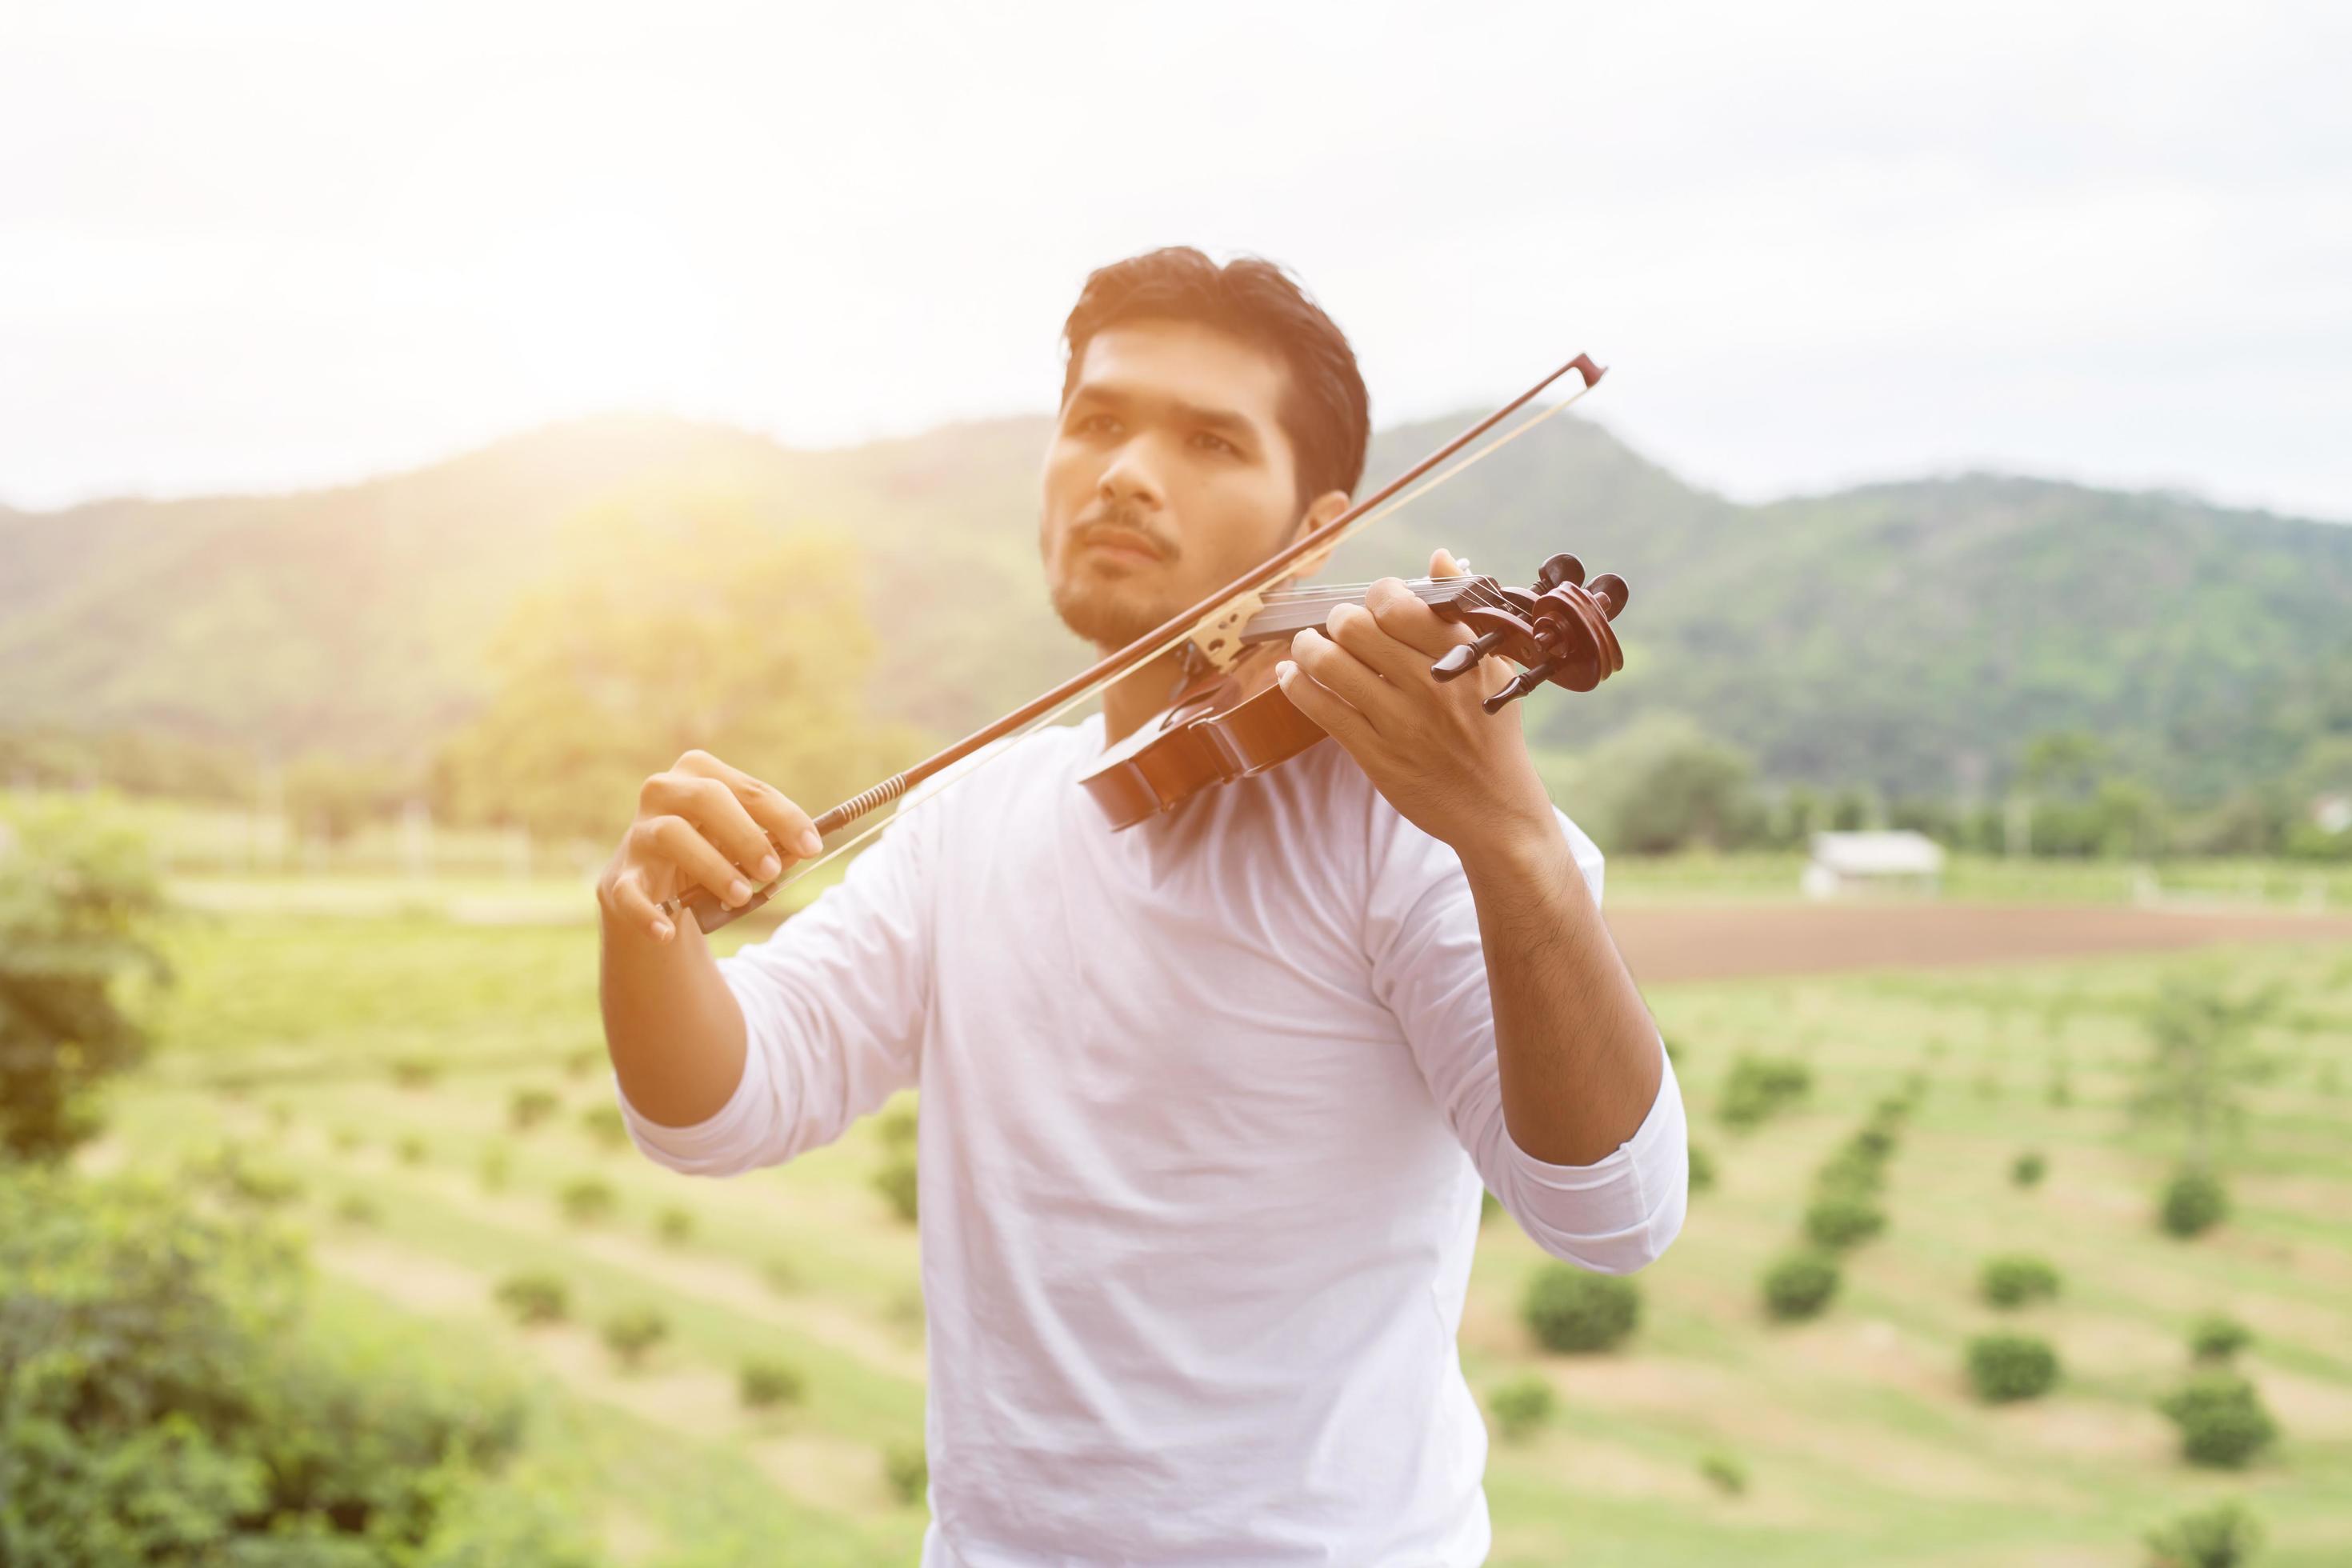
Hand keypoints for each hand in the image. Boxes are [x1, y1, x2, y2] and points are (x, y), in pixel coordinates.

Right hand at [598, 750, 822, 942]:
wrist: (653, 887)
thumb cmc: (711, 851)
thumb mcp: (743, 842)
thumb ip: (772, 842)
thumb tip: (804, 849)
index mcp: (699, 773)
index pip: (748, 789)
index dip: (784, 817)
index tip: (812, 846)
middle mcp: (663, 791)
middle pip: (707, 798)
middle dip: (747, 835)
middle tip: (772, 870)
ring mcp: (637, 833)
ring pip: (671, 835)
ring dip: (712, 866)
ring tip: (741, 895)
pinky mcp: (619, 877)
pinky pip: (628, 893)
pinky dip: (647, 913)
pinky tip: (667, 932)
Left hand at [1276, 548, 1557, 862]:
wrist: (1496, 809)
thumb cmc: (1492, 730)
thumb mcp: (1493, 665)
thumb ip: (1463, 610)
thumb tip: (1439, 555)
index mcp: (1460, 655)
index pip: (1398, 602)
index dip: (1378, 595)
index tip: (1377, 605)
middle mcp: (1429, 684)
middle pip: (1354, 627)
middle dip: (1338, 620)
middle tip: (1340, 628)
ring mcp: (1400, 722)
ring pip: (1329, 664)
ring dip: (1307, 647)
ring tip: (1308, 647)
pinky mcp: (1375, 755)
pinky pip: (1320, 708)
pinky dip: (1295, 684)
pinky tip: (1291, 674)